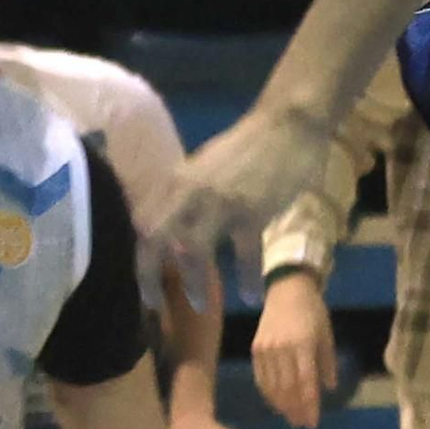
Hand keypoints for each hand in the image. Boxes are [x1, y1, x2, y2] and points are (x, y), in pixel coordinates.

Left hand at [148, 104, 334, 303]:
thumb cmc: (249, 145)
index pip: (143, 224)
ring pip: (192, 251)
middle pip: (156, 240)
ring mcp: (221, 201)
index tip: (146, 284)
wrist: (289, 122)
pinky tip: (252, 296)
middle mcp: (190, 191)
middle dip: (151, 278)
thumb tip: (171, 231)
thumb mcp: (205, 166)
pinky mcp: (252, 210)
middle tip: (159, 306)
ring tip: (202, 306)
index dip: (140, 258)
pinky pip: (245, 255)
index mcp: (177, 180)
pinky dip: (247, 279)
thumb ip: (186, 195)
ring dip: (195, 284)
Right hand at [252, 271, 339, 428]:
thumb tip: (329, 389)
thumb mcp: (326, 334)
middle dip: (295, 410)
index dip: (309, 405)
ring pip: (272, 387)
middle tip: (302, 424)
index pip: (306, 382)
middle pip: (287, 389)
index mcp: (303, 344)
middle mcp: (282, 349)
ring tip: (291, 417)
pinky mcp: (255, 350)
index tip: (313, 423)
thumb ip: (327, 363)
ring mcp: (266, 350)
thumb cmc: (312, 311)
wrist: (287, 289)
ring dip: (282, 406)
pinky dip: (268, 395)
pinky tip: (277, 403)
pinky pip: (261, 379)